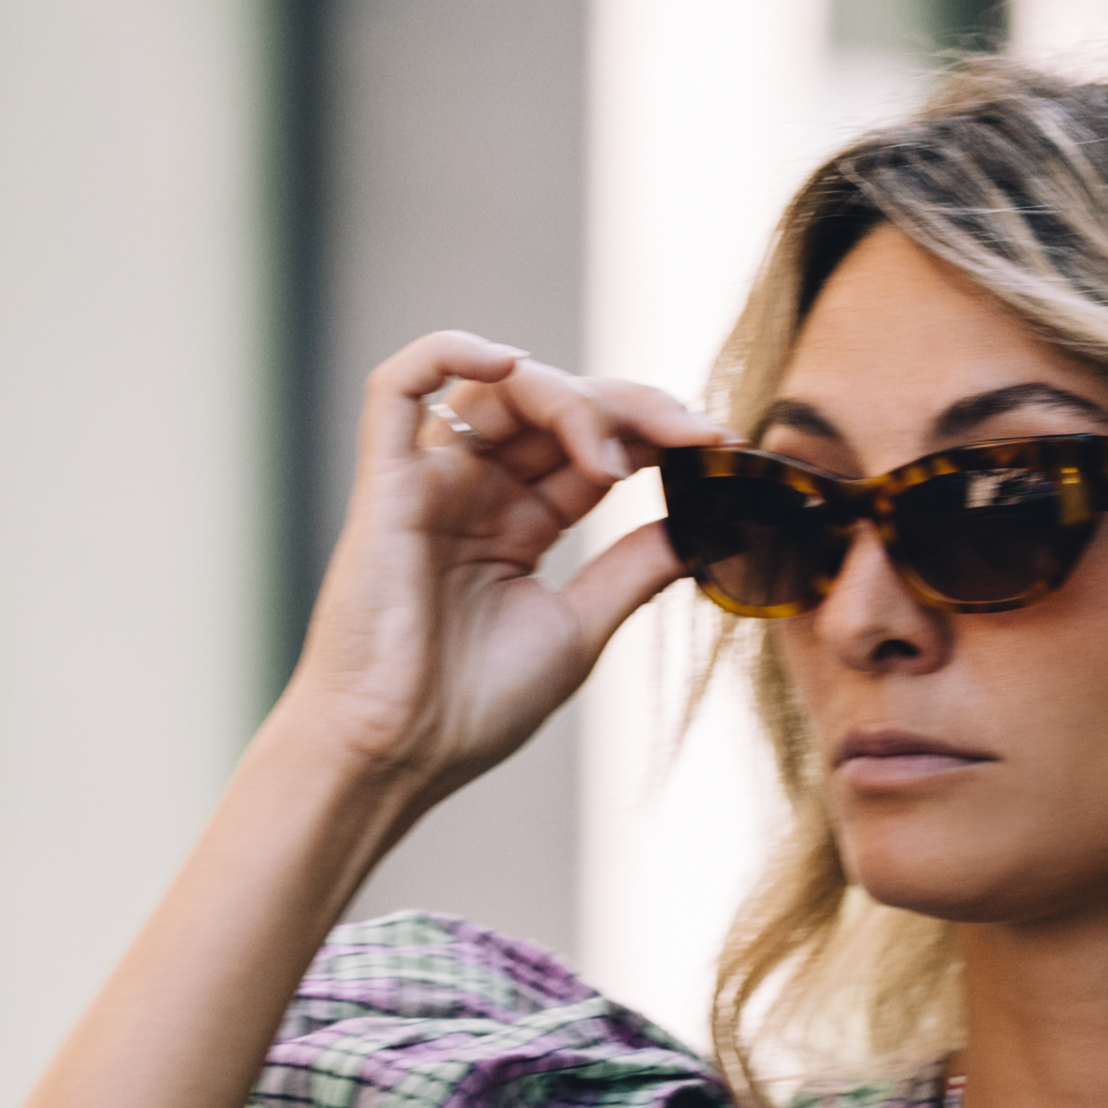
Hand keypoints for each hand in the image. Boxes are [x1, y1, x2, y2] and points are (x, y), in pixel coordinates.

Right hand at [269, 331, 715, 813]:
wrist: (399, 754)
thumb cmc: (473, 706)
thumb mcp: (579, 627)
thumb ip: (635, 568)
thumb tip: (705, 524)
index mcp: (522, 524)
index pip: (595, 448)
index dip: (659, 435)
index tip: (723, 450)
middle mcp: (477, 492)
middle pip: (559, 408)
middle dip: (635, 408)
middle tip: (696, 435)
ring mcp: (431, 483)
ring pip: (498, 390)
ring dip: (570, 399)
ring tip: (614, 452)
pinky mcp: (385, 484)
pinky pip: (397, 387)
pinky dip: (449, 353)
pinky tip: (509, 363)